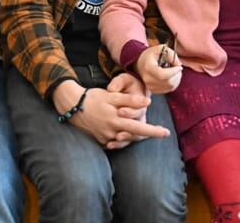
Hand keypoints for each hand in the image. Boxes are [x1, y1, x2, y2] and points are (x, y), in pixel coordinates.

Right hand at [53, 81, 170, 149]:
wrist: (72, 106)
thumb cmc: (94, 97)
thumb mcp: (112, 96)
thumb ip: (130, 100)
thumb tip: (148, 103)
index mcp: (116, 120)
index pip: (139, 128)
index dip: (154, 131)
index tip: (166, 133)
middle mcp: (111, 132)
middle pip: (134, 136)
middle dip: (146, 134)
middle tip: (158, 131)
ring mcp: (105, 138)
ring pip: (125, 140)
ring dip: (133, 136)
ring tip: (141, 130)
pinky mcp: (100, 140)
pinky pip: (115, 142)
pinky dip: (121, 138)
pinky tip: (124, 133)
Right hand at [135, 44, 181, 93]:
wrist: (140, 64)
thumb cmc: (150, 56)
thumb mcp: (159, 49)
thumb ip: (170, 53)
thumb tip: (178, 63)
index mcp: (148, 67)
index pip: (163, 75)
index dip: (174, 72)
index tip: (179, 66)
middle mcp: (148, 79)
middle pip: (168, 82)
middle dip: (177, 74)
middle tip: (176, 67)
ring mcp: (150, 86)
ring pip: (170, 86)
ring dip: (176, 78)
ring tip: (174, 70)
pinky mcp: (154, 91)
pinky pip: (169, 89)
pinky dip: (174, 83)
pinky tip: (171, 76)